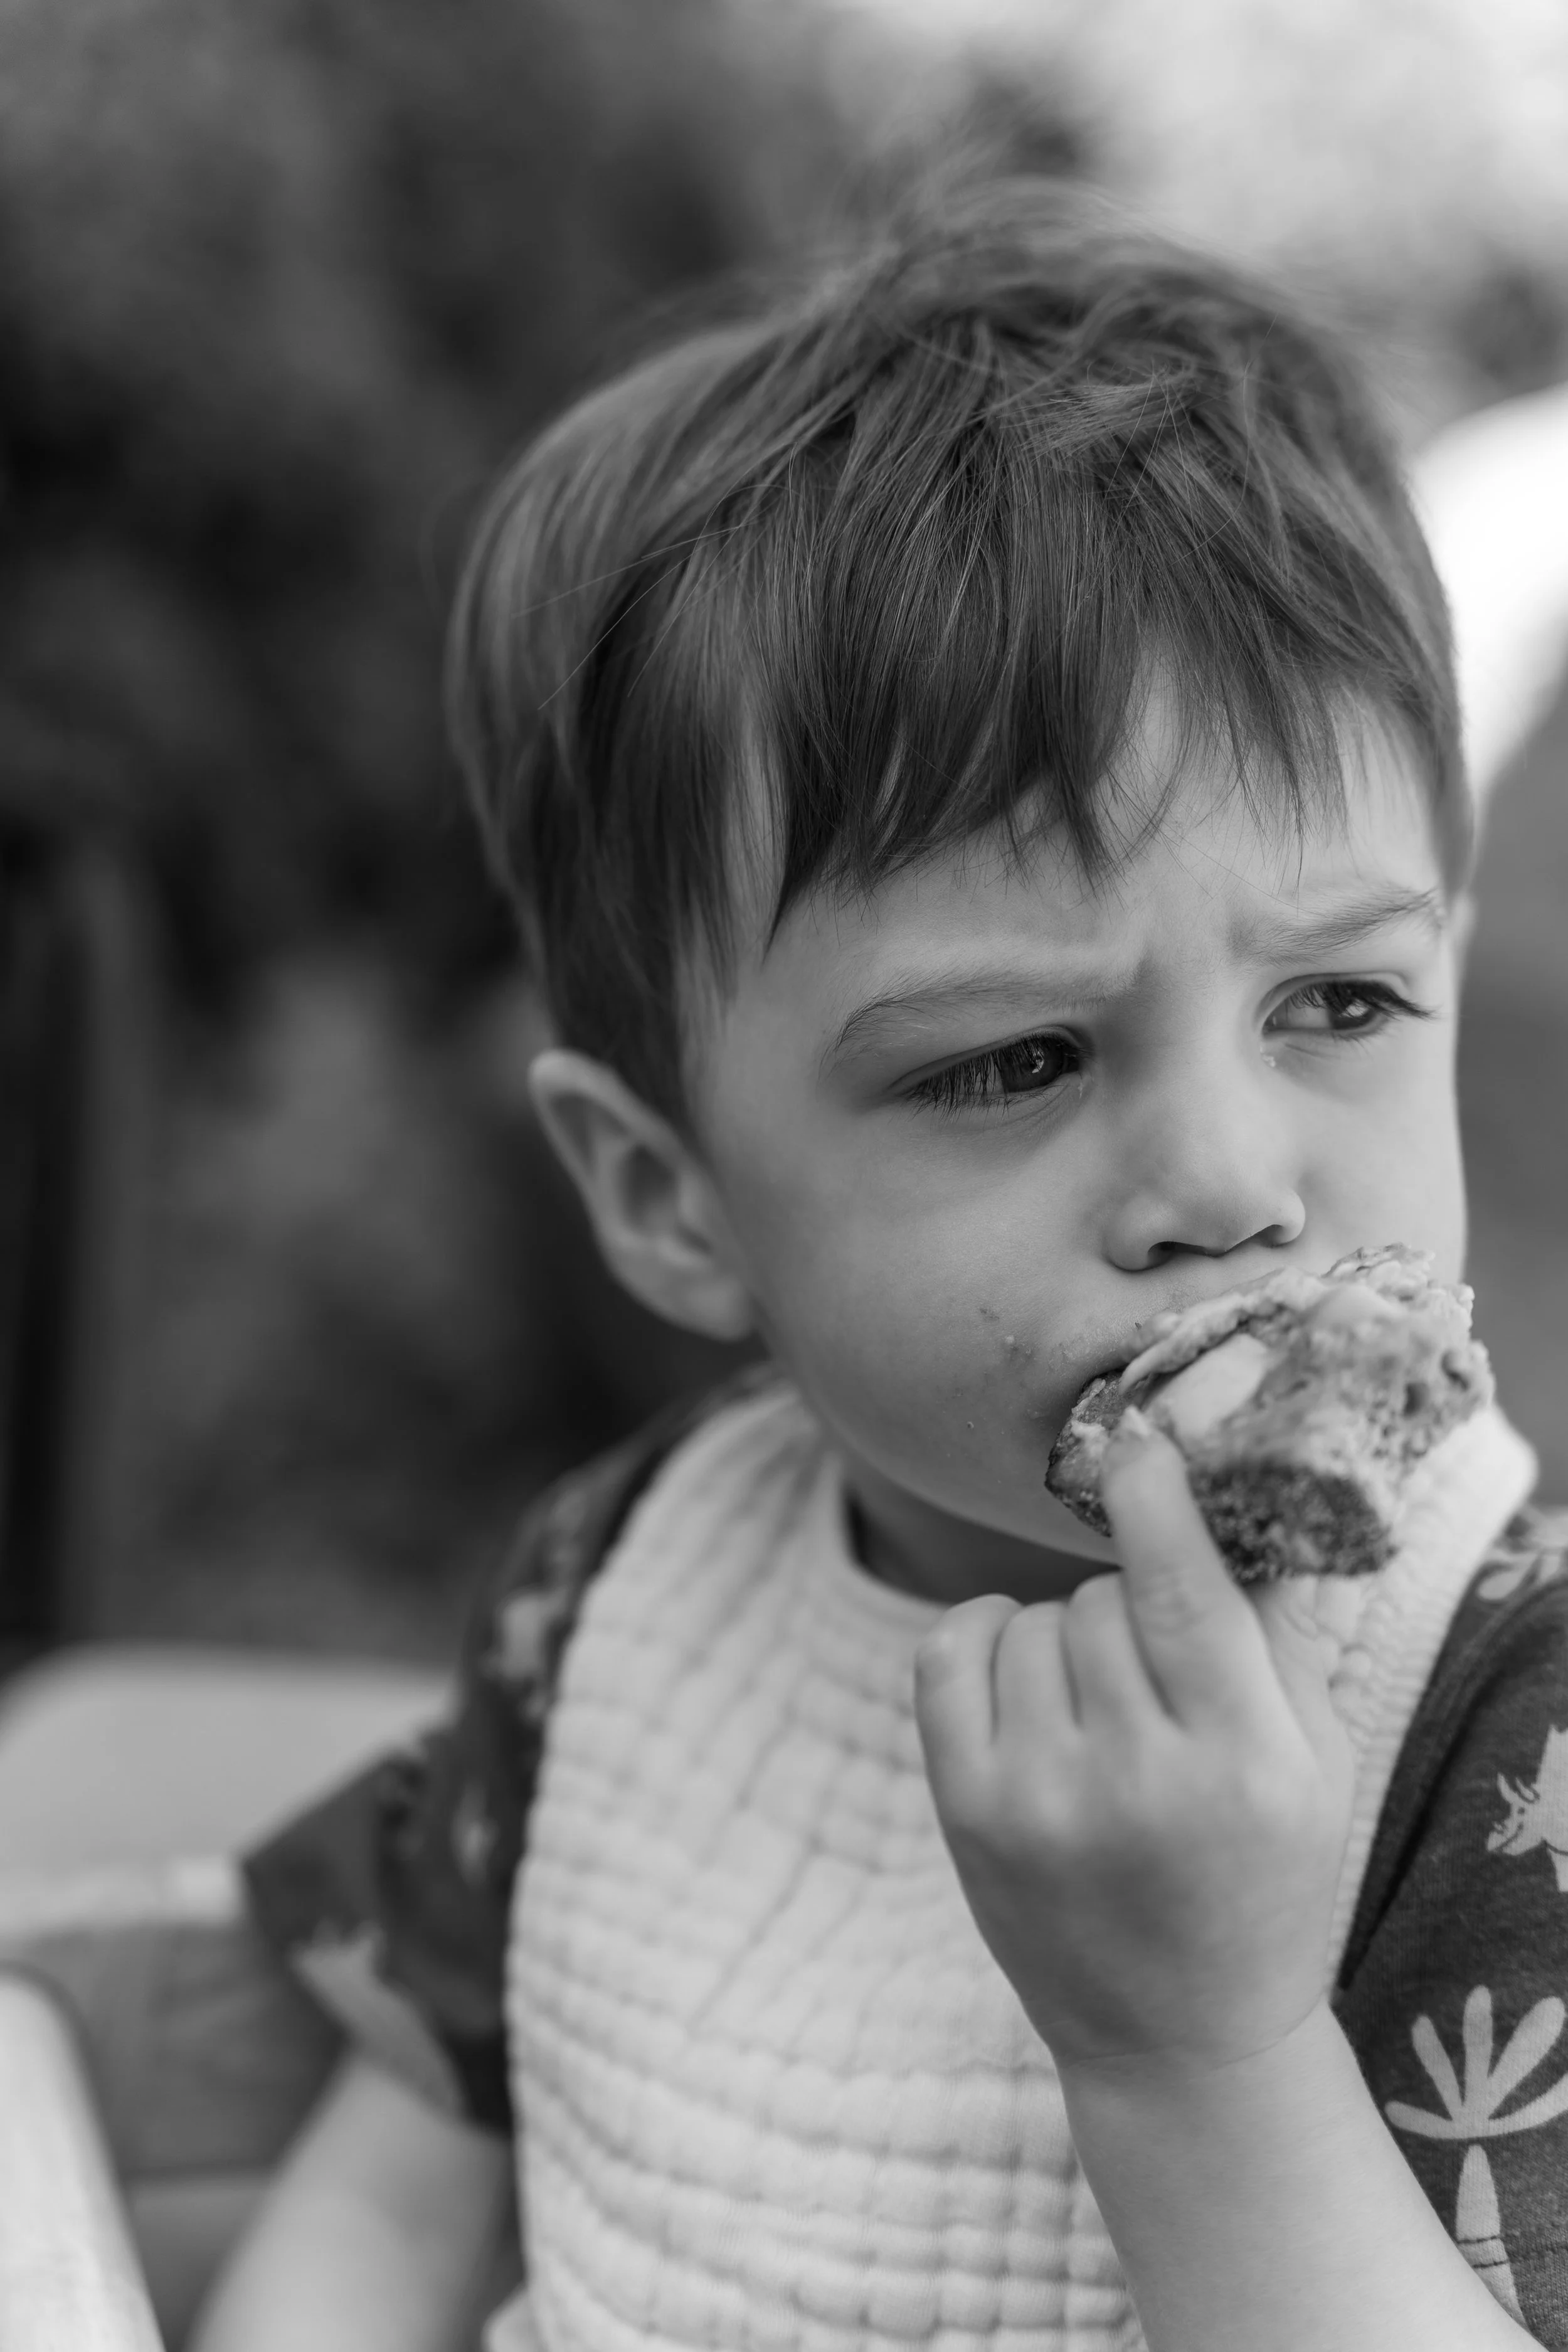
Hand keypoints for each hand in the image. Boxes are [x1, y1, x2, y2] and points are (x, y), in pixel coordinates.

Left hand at [914, 1415, 1354, 2085]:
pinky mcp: (966, 1815)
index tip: (1141, 1445)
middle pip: (1103, 1600)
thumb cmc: (1260, 1878)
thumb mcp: (1313, 1763)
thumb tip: (1220, 1486)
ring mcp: (1038, 1802)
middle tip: (1154, 1679)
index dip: (1156, 1500)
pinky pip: (950, 1653)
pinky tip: (1017, 1668)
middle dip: (1129, 1610)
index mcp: (1242, 1765)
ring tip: (1099, 1709)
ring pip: (1031, 1621)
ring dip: (1062, 1636)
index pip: (1183, 1594)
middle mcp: (1135, 1783)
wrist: (1180, 2039)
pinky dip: (982, 1636)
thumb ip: (1272, 1633)